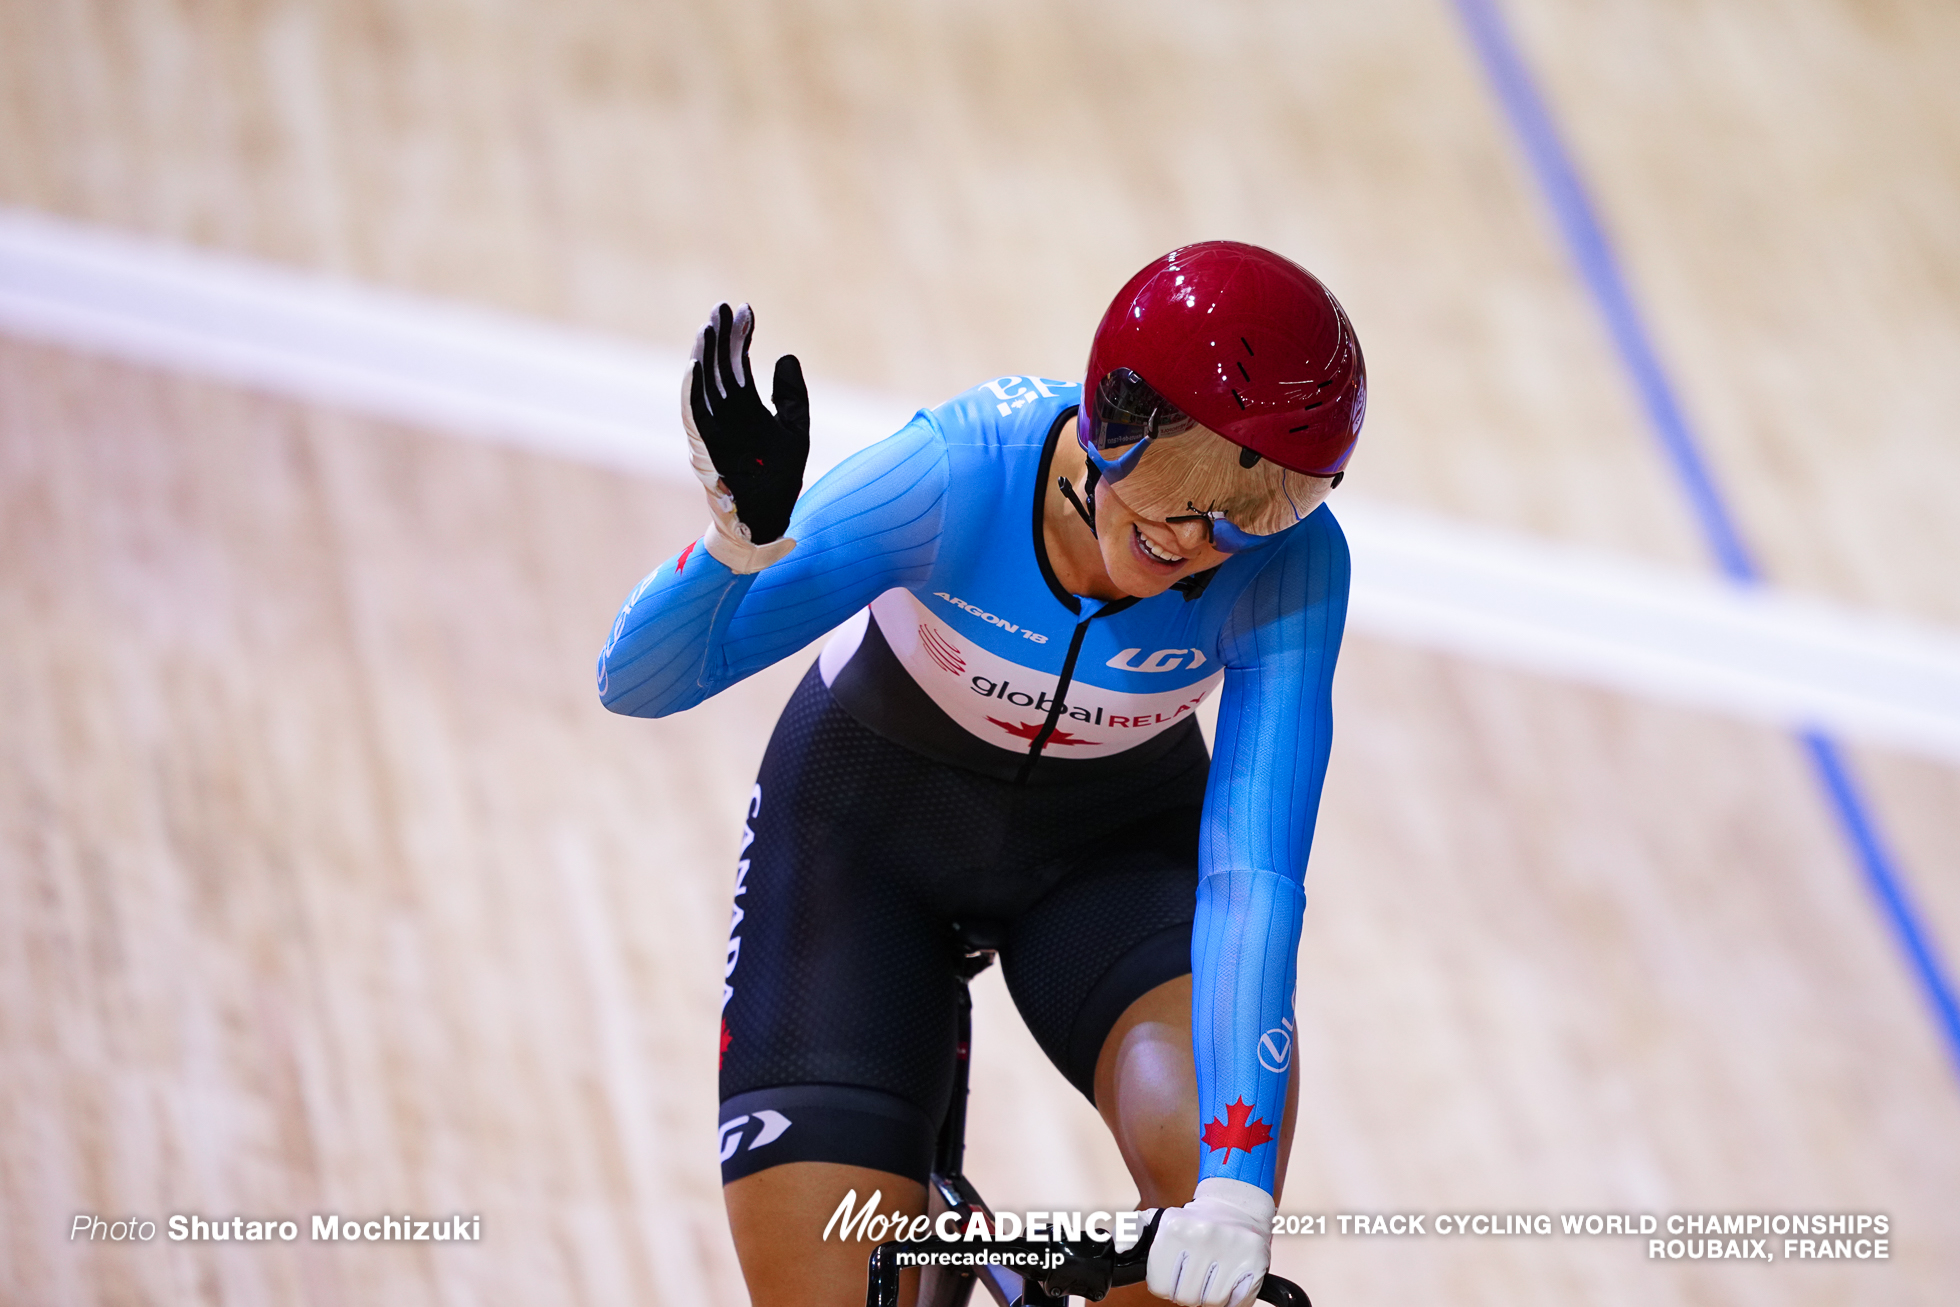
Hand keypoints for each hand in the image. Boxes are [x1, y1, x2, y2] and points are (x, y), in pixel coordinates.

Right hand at [681, 302, 809, 571]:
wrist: (769, 517)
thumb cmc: (780, 477)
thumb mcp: (796, 429)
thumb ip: (792, 394)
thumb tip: (786, 355)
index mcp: (746, 407)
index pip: (739, 363)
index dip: (741, 336)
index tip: (746, 309)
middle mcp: (726, 413)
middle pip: (719, 366)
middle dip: (719, 336)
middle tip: (721, 306)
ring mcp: (714, 428)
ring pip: (704, 384)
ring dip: (703, 356)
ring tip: (707, 326)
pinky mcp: (706, 446)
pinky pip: (695, 415)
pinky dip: (693, 390)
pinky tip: (695, 364)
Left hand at [1145, 1178, 1274, 1306]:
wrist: (1235, 1206)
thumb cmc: (1194, 1222)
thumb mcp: (1159, 1221)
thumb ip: (1132, 1233)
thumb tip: (1118, 1249)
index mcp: (1176, 1229)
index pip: (1160, 1285)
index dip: (1166, 1284)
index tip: (1175, 1272)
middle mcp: (1204, 1236)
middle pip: (1186, 1297)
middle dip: (1189, 1291)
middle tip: (1196, 1273)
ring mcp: (1231, 1249)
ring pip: (1211, 1302)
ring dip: (1210, 1294)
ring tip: (1212, 1273)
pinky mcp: (1254, 1262)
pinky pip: (1237, 1303)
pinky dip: (1233, 1298)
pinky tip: (1229, 1278)